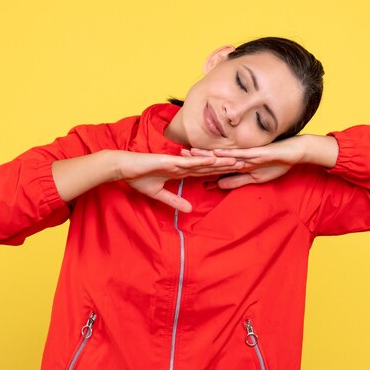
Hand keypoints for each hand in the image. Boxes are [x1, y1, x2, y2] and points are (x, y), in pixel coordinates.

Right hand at [116, 151, 242, 211]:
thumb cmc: (138, 178)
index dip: (220, 171)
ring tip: (236, 160)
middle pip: (209, 165)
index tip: (235, 171)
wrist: (123, 168)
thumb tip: (189, 210)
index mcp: (181, 171)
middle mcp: (182, 164)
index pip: (205, 172)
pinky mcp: (169, 161)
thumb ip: (174, 200)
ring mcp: (177, 161)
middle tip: (246, 163)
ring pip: (203, 162)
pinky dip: (201, 161)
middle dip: (226, 165)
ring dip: (219, 161)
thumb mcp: (159, 194)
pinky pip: (188, 162)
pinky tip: (213, 160)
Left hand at [182, 136, 307, 188]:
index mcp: (237, 162)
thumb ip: (237, 181)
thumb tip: (218, 184)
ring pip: (223, 154)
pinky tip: (216, 152)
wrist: (295, 153)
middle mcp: (239, 156)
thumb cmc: (277, 164)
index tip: (184, 163)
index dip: (200, 164)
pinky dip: (227, 154)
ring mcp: (247, 153)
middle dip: (197, 156)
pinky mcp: (256, 152)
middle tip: (179, 153)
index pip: (215, 164)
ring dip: (207, 153)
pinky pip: (240, 153)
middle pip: (214, 157)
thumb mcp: (254, 177)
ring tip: (191, 152)